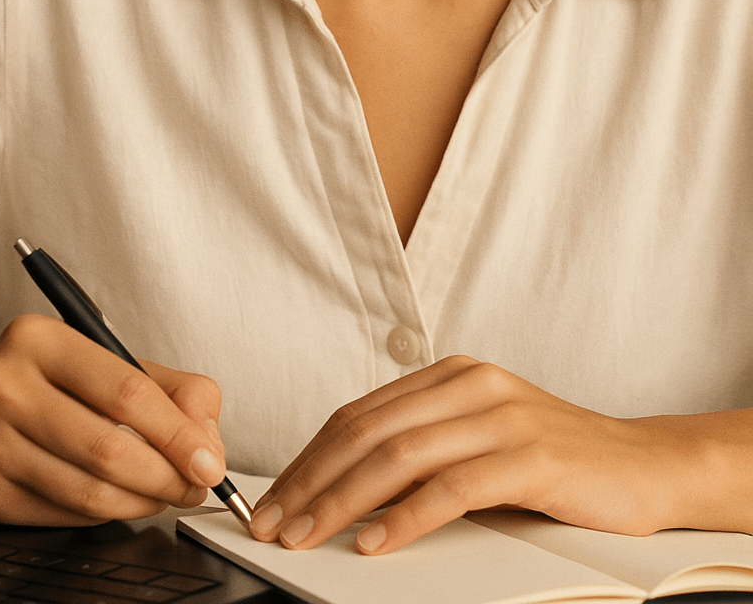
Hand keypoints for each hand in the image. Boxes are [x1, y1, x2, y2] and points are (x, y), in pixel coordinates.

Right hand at [0, 314, 226, 524]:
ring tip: (167, 492)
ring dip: (145, 500)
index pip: (125, 391)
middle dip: (168, 475)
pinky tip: (124, 499)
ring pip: (91, 492)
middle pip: (109, 448)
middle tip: (195, 484)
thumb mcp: (105, 360)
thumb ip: (170, 389)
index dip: (178, 433)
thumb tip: (206, 441)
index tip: (209, 460)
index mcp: (39, 339)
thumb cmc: (45, 382)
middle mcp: (4, 387)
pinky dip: (110, 514)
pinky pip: (68, 515)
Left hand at [248, 355, 698, 554]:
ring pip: (398, 456)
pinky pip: (451, 487)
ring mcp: (499, 416)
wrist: (643, 464)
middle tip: (275, 522)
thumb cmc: (553, 459)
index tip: (275, 498)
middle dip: (311, 481)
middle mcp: (468, 385)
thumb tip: (341, 485)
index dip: (309, 458)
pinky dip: (405, 517)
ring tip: (308, 535)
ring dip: (342, 501)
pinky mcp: (529, 456)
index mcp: (448, 376)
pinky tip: (375, 542)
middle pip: (366, 432)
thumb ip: (421, 446)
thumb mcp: (476, 437)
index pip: (357, 414)